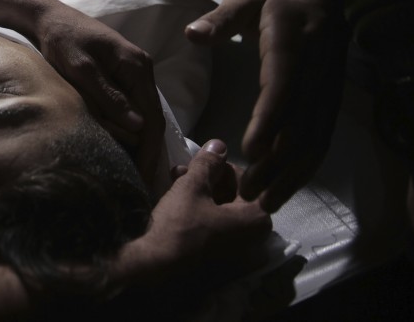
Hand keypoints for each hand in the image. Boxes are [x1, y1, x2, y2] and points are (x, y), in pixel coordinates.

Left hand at [32, 0, 165, 189]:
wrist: (50, 17)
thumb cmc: (62, 41)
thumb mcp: (81, 69)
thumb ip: (108, 96)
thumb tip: (138, 127)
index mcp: (137, 67)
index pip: (152, 118)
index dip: (151, 151)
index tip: (146, 179)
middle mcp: (143, 69)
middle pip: (154, 120)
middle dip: (151, 154)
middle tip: (145, 188)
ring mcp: (135, 72)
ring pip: (146, 115)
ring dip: (144, 146)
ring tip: (139, 176)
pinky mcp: (124, 76)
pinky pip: (135, 107)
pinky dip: (134, 131)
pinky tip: (129, 150)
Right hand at [115, 140, 271, 290]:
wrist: (155, 269)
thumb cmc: (180, 225)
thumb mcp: (192, 186)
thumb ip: (209, 163)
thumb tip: (219, 144)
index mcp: (258, 220)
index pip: (247, 181)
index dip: (221, 167)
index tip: (200, 163)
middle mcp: (257, 241)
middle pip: (236, 198)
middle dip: (209, 181)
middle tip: (184, 171)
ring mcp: (240, 258)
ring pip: (224, 214)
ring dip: (202, 195)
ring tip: (176, 182)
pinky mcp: (222, 267)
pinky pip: (218, 233)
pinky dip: (203, 217)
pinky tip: (180, 204)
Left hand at [185, 0, 347, 211]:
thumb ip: (221, 19)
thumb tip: (192, 34)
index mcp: (290, 47)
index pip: (281, 89)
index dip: (268, 121)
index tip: (250, 151)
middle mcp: (313, 75)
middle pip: (298, 126)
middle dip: (275, 164)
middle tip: (247, 193)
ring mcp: (325, 91)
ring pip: (313, 140)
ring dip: (291, 175)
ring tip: (264, 203)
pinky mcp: (330, 102)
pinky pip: (321, 140)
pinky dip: (305, 168)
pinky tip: (287, 189)